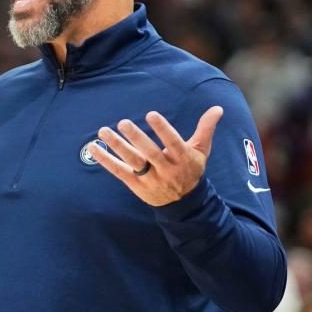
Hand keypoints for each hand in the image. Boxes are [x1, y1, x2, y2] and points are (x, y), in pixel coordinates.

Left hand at [89, 106, 222, 206]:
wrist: (184, 203)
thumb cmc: (191, 170)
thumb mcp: (201, 151)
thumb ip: (206, 129)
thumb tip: (218, 108)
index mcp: (183, 159)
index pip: (173, 143)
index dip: (163, 129)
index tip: (151, 114)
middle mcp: (166, 170)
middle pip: (150, 153)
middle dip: (137, 138)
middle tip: (123, 122)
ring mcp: (150, 179)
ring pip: (133, 162)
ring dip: (117, 146)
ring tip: (103, 131)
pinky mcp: (136, 185)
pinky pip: (119, 172)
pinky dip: (105, 160)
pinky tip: (93, 147)